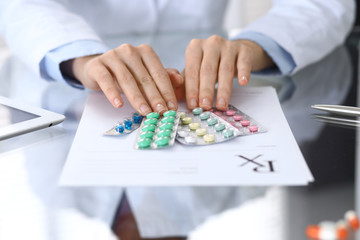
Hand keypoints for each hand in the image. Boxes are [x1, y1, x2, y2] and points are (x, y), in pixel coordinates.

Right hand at [61, 44, 182, 114]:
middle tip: (160, 113)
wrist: (97, 68)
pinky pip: (106, 79)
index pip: (159, 73)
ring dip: (137, 98)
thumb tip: (180, 80)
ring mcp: (112, 56)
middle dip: (154, 97)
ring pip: (127, 79)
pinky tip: (119, 105)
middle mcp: (130, 51)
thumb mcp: (145, 74)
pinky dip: (113, 93)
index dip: (167, 91)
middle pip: (144, 77)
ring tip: (144, 113)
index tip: (172, 108)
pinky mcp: (97, 65)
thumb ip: (163, 77)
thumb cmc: (127, 73)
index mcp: (145, 52)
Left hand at [184, 35, 274, 110]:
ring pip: (225, 69)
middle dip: (206, 91)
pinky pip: (243, 62)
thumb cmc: (210, 64)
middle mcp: (211, 43)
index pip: (192, 70)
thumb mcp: (196, 70)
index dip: (192, 89)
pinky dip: (243, 72)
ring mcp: (228, 46)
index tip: (192, 105)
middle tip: (205, 107)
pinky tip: (243, 83)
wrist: (234, 52)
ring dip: (223, 89)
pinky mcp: (244, 50)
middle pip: (207, 70)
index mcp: (195, 47)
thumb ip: (185, 82)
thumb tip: (177, 97)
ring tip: (221, 105)